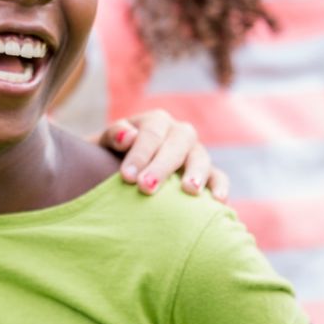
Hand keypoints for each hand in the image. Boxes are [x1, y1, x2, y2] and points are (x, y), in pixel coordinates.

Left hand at [99, 108, 229, 201]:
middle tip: (146, 187)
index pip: (151, 133)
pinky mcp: (208, 174)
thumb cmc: (109, 159)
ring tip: (189, 190)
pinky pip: (218, 177)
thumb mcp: (103, 144)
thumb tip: (128, 136)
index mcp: (155, 121)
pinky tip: (218, 201)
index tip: (126, 177)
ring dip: (196, 173)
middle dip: (162, 166)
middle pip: (178, 143)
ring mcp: (196, 153)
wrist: (118, 172)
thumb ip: (112, 136)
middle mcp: (179, 133)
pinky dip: (220, 187)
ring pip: (201, 157)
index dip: (140, 154)